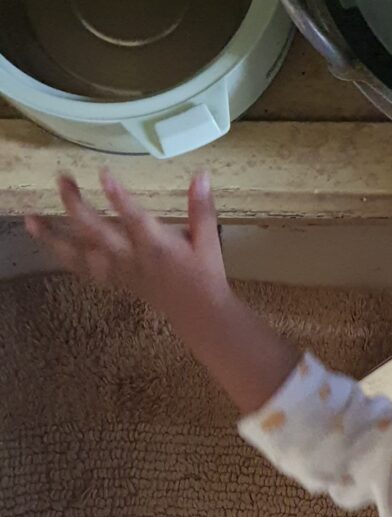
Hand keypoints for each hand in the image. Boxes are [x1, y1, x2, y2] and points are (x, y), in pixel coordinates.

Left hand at [26, 171, 300, 414]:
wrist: (198, 314)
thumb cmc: (205, 275)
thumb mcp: (208, 241)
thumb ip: (202, 208)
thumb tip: (202, 173)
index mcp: (158, 247)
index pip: (135, 219)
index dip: (119, 197)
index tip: (103, 173)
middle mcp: (134, 258)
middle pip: (97, 232)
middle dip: (76, 206)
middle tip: (62, 180)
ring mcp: (121, 271)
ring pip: (81, 255)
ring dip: (54, 238)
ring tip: (30, 220)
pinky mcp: (116, 279)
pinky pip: (84, 268)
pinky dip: (63, 256)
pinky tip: (46, 240)